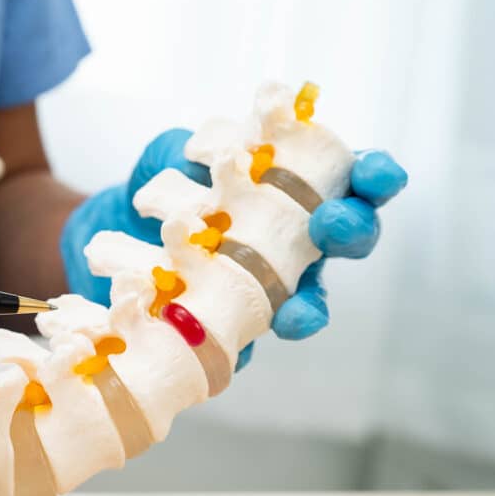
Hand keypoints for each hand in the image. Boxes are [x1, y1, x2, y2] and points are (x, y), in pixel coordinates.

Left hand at [61, 129, 406, 368]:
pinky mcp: (230, 326)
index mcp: (301, 185)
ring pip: (308, 302)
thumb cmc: (166, 181)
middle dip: (348, 230)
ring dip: (307, 307)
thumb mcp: (176, 152)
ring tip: (295, 312)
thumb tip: (224, 151)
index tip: (377, 174)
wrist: (117, 230)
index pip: (356, 179)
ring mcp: (270, 284)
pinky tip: (230, 349)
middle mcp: (298, 238)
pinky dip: (238, 348)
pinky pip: (246, 345)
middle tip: (330, 223)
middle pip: (347, 239)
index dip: (376, 177)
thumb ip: (205, 145)